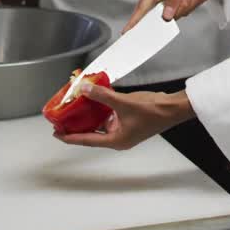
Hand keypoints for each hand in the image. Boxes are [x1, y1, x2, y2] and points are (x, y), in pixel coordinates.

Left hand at [54, 84, 194, 150]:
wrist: (173, 108)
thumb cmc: (152, 111)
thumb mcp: (123, 103)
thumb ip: (102, 96)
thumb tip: (84, 88)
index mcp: (116, 140)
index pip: (87, 140)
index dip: (70, 137)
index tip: (56, 133)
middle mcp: (118, 137)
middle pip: (92, 132)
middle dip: (77, 124)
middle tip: (62, 117)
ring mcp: (124, 129)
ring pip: (100, 123)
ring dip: (89, 115)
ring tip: (75, 106)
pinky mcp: (129, 120)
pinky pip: (110, 116)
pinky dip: (101, 109)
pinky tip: (94, 98)